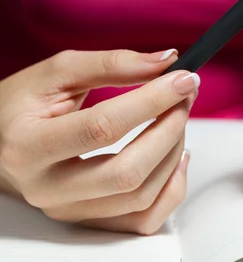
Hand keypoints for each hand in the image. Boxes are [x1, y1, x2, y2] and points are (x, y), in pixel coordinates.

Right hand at [0, 48, 199, 233]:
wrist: (1, 137)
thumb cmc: (25, 101)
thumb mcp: (59, 71)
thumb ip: (112, 63)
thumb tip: (166, 61)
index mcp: (30, 144)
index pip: (103, 128)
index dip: (151, 101)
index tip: (183, 78)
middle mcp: (46, 187)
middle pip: (127, 173)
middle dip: (169, 129)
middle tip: (185, 95)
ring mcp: (67, 210)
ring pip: (139, 197)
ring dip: (173, 153)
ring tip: (179, 116)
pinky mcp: (86, 219)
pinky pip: (140, 220)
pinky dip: (170, 189)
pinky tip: (176, 155)